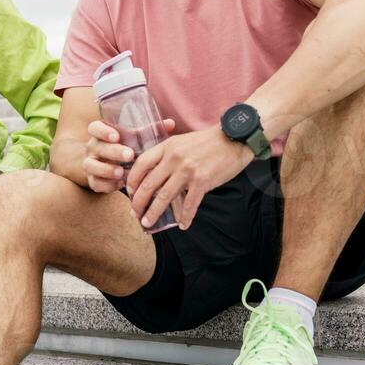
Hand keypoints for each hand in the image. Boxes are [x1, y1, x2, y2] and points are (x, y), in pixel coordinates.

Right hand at [83, 117, 175, 192]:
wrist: (102, 163)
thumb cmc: (122, 146)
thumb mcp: (131, 137)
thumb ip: (148, 131)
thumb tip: (171, 123)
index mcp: (101, 133)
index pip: (94, 127)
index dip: (103, 131)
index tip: (116, 136)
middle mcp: (93, 147)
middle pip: (97, 147)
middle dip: (113, 151)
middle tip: (129, 155)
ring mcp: (90, 164)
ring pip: (91, 166)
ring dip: (107, 169)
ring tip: (121, 172)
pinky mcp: (92, 180)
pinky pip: (95, 183)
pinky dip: (106, 185)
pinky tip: (118, 185)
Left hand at [126, 126, 253, 229]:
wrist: (234, 139)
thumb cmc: (208, 142)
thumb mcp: (182, 142)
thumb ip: (168, 155)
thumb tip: (154, 173)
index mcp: (167, 147)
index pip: (141, 164)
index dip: (132, 181)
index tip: (130, 193)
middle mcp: (174, 158)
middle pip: (148, 184)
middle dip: (138, 203)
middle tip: (134, 214)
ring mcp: (187, 170)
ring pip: (164, 197)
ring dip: (154, 213)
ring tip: (148, 223)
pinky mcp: (202, 181)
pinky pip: (189, 204)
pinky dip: (185, 217)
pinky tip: (183, 225)